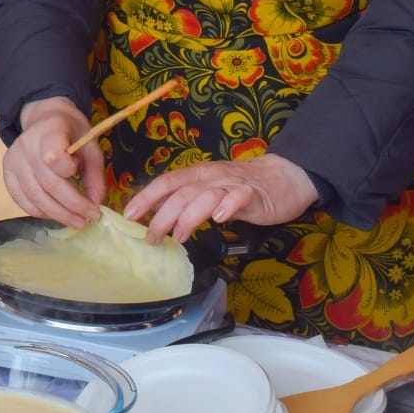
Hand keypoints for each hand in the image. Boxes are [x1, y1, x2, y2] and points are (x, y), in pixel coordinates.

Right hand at [2, 97, 104, 227]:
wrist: (45, 118)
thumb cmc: (71, 133)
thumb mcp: (91, 147)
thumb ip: (95, 176)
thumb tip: (95, 204)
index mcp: (50, 131)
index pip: (55, 157)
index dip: (72, 177)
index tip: (90, 190)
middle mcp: (27, 144)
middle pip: (47, 183)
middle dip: (71, 207)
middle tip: (88, 219)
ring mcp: (13, 159)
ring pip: (34, 195)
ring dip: (56, 214)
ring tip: (75, 221)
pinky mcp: (7, 171)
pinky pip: (20, 199)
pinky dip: (39, 212)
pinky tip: (55, 215)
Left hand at [123, 153, 317, 243]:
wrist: (285, 175)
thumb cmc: (242, 185)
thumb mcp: (211, 189)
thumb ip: (189, 200)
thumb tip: (159, 216)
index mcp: (198, 174)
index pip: (166, 182)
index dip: (145, 197)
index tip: (128, 215)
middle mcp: (211, 176)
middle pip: (180, 193)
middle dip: (162, 217)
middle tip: (152, 238)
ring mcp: (232, 184)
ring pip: (204, 196)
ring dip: (188, 217)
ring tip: (180, 236)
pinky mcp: (254, 194)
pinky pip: (238, 197)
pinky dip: (227, 205)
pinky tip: (220, 219)